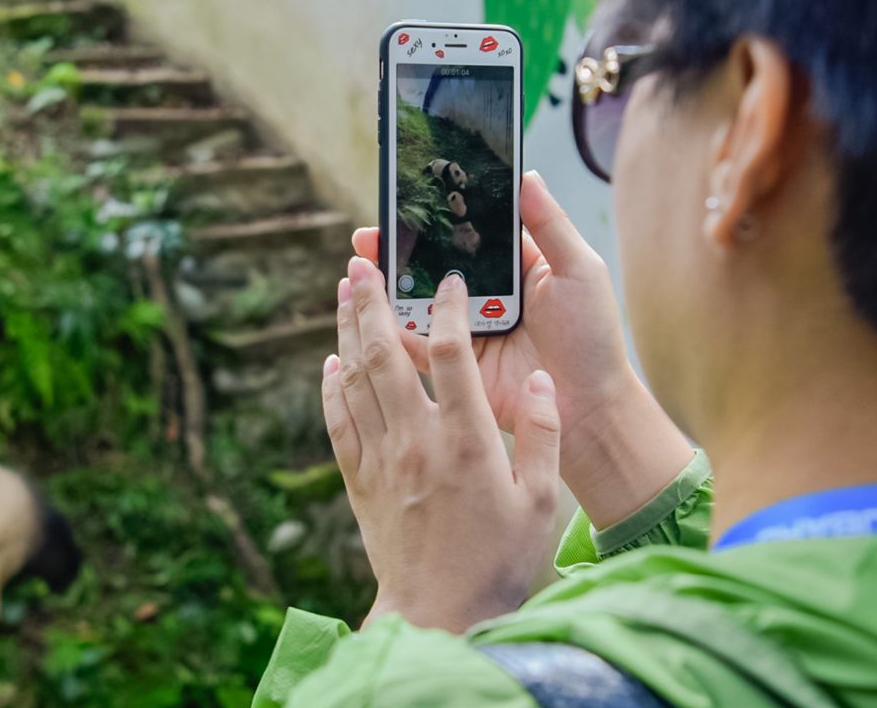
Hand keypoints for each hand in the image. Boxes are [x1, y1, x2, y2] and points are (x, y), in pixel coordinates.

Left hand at [325, 258, 558, 633]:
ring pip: (357, 380)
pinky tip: (332, 363)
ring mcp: (382, 461)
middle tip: (362, 261)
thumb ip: (544, 435)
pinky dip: (332, 388)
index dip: (449, 309)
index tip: (448, 279)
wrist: (437, 616)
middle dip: (373, 301)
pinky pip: (339, 423)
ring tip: (344, 292)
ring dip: (348, 330)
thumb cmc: (498, 562)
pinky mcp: (360, 483)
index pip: (453, 355)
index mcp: (467, 441)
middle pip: (387, 354)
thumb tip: (540, 378)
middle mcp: (417, 442)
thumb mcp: (543, 503)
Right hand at [355, 171, 692, 527]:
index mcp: (514, 267)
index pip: (467, 234)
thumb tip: (526, 175)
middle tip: (369, 236)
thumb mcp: (579, 270)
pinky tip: (370, 314)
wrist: (591, 406)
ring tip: (360, 269)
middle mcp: (485, 295)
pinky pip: (418, 346)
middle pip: (434, 266)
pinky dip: (393, 331)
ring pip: (419, 302)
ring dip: (388, 287)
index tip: (406, 201)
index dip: (437, 218)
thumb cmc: (593, 338)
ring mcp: (468, 330)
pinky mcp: (456, 365)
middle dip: (400, 250)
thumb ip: (549, 224)